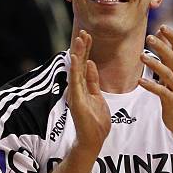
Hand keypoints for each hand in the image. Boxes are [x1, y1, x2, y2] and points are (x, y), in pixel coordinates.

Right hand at [67, 30, 110, 154]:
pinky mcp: (77, 101)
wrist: (92, 140)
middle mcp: (77, 89)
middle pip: (79, 64)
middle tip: (84, 31)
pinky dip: (75, 70)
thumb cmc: (95, 122)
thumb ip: (93, 82)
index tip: (88, 35)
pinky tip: (75, 58)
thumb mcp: (98, 97)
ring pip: (76, 70)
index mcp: (83, 87)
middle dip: (82, 48)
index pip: (84, 64)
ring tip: (80, 39)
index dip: (86, 50)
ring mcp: (76, 94)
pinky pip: (76, 83)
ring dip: (78, 54)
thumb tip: (91, 64)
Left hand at [138, 25, 172, 141]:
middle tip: (148, 37)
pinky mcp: (172, 102)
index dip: (172, 37)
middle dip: (162, 46)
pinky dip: (151, 86)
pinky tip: (140, 81)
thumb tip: (160, 39)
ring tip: (141, 56)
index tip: (162, 26)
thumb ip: (167, 60)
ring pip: (167, 73)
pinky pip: (161, 92)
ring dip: (154, 63)